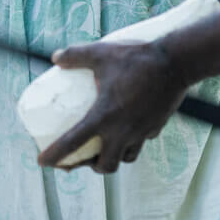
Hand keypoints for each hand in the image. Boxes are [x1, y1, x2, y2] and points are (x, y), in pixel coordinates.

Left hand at [36, 40, 186, 173]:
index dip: (55, 155)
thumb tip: (55, 58)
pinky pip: (140, 142)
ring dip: (112, 159)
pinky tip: (125, 130)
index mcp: (104, 116)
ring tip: (103, 150)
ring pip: (125, 158)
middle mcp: (122, 131)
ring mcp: (141, 132)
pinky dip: (130, 142)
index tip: (42, 162)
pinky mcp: (155, 127)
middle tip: (76, 160)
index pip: (72, 143)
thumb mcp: (101, 52)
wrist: (177, 62)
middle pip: (105, 165)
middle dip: (89, 167)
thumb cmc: (137, 58)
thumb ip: (76, 55)